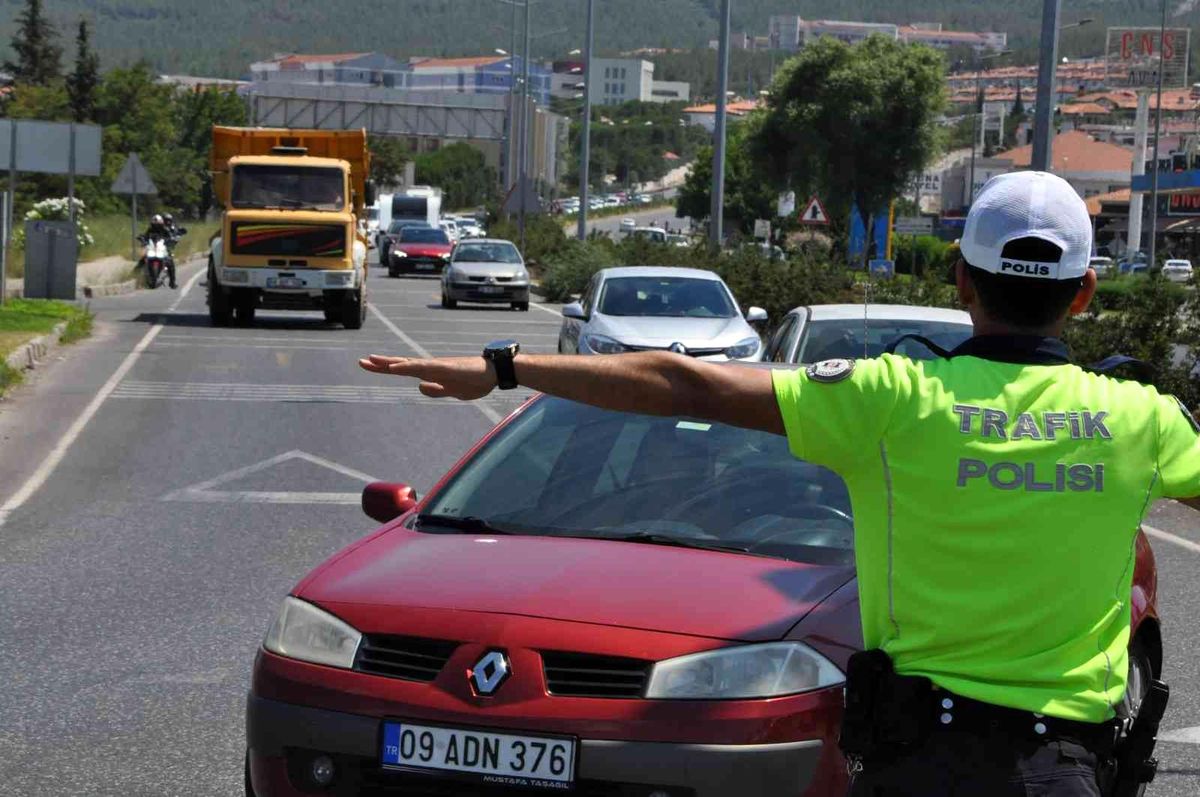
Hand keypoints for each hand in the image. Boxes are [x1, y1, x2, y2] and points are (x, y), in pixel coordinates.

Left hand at [359, 354, 496, 399]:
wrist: (495, 373)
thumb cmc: (476, 380)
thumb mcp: (453, 391)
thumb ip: (437, 389)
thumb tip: (420, 387)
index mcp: (432, 373)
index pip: (405, 369)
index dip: (387, 367)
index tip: (369, 364)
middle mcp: (432, 367)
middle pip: (402, 364)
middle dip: (381, 364)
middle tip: (361, 361)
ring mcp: (438, 366)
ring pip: (409, 364)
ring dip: (390, 363)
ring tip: (372, 361)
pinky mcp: (445, 367)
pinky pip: (422, 367)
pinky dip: (407, 366)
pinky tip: (395, 367)